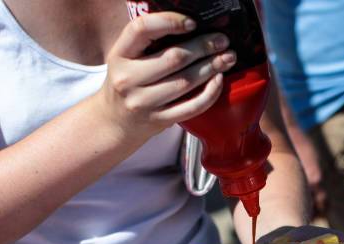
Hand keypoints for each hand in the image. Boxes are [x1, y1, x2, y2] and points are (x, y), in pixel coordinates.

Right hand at [102, 12, 236, 140]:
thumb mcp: (126, 58)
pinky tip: (218, 81)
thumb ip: (149, 42)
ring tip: (227, 58)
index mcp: (120, 55)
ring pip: (185, 82)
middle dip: (204, 46)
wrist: (115, 122)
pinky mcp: (159, 120)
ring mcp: (143, 103)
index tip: (193, 23)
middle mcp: (128, 79)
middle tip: (222, 40)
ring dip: (211, 67)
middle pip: (173, 57)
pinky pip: (191, 107)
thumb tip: (193, 26)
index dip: (170, 21)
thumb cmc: (128, 82)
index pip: (142, 29)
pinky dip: (209, 93)